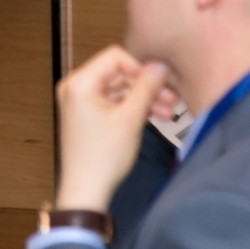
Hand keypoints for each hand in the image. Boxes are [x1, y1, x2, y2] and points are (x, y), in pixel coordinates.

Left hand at [54, 45, 169, 212]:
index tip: (162, 82)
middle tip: (173, 99)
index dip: (141, 68)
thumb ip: (146, 88)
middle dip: (147, 87)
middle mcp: (76, 87)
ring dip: (143, 100)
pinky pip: (113, 103)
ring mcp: (80, 102)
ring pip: (118, 91)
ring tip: (169, 113)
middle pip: (118, 75)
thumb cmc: (105, 156)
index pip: (115, 57)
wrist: (86, 191)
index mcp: (80, 82)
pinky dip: (132, 109)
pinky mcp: (87, 116)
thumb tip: (161, 65)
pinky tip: (154, 117)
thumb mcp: (131, 118)